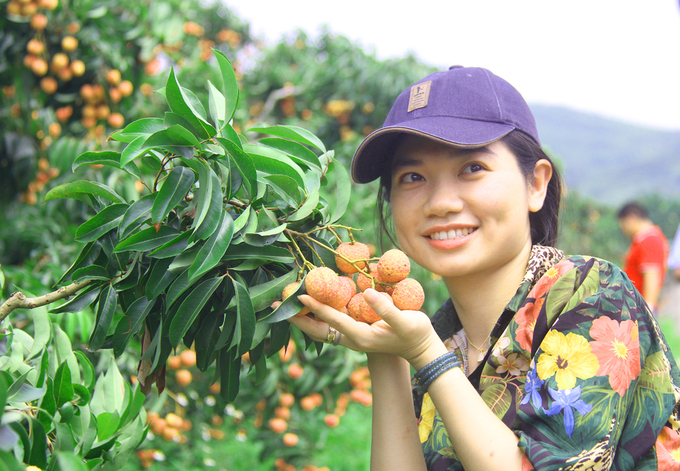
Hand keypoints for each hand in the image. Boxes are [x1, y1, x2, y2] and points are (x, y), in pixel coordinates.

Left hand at [287, 288, 447, 368]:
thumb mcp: (405, 320)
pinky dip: (317, 313)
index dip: (316, 306)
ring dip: (304, 315)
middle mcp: (351, 338)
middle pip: (317, 329)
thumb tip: (366, 292)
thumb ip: (385, 308)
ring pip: (320, 327)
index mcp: (360, 336)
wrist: (420, 348)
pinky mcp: (354, 330)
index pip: (332, 319)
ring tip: (285, 301)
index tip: (300, 295)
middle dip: (296, 317)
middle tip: (275, 303)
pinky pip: (329, 323)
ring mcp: (351, 335)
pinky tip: (311, 301)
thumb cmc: (415, 333)